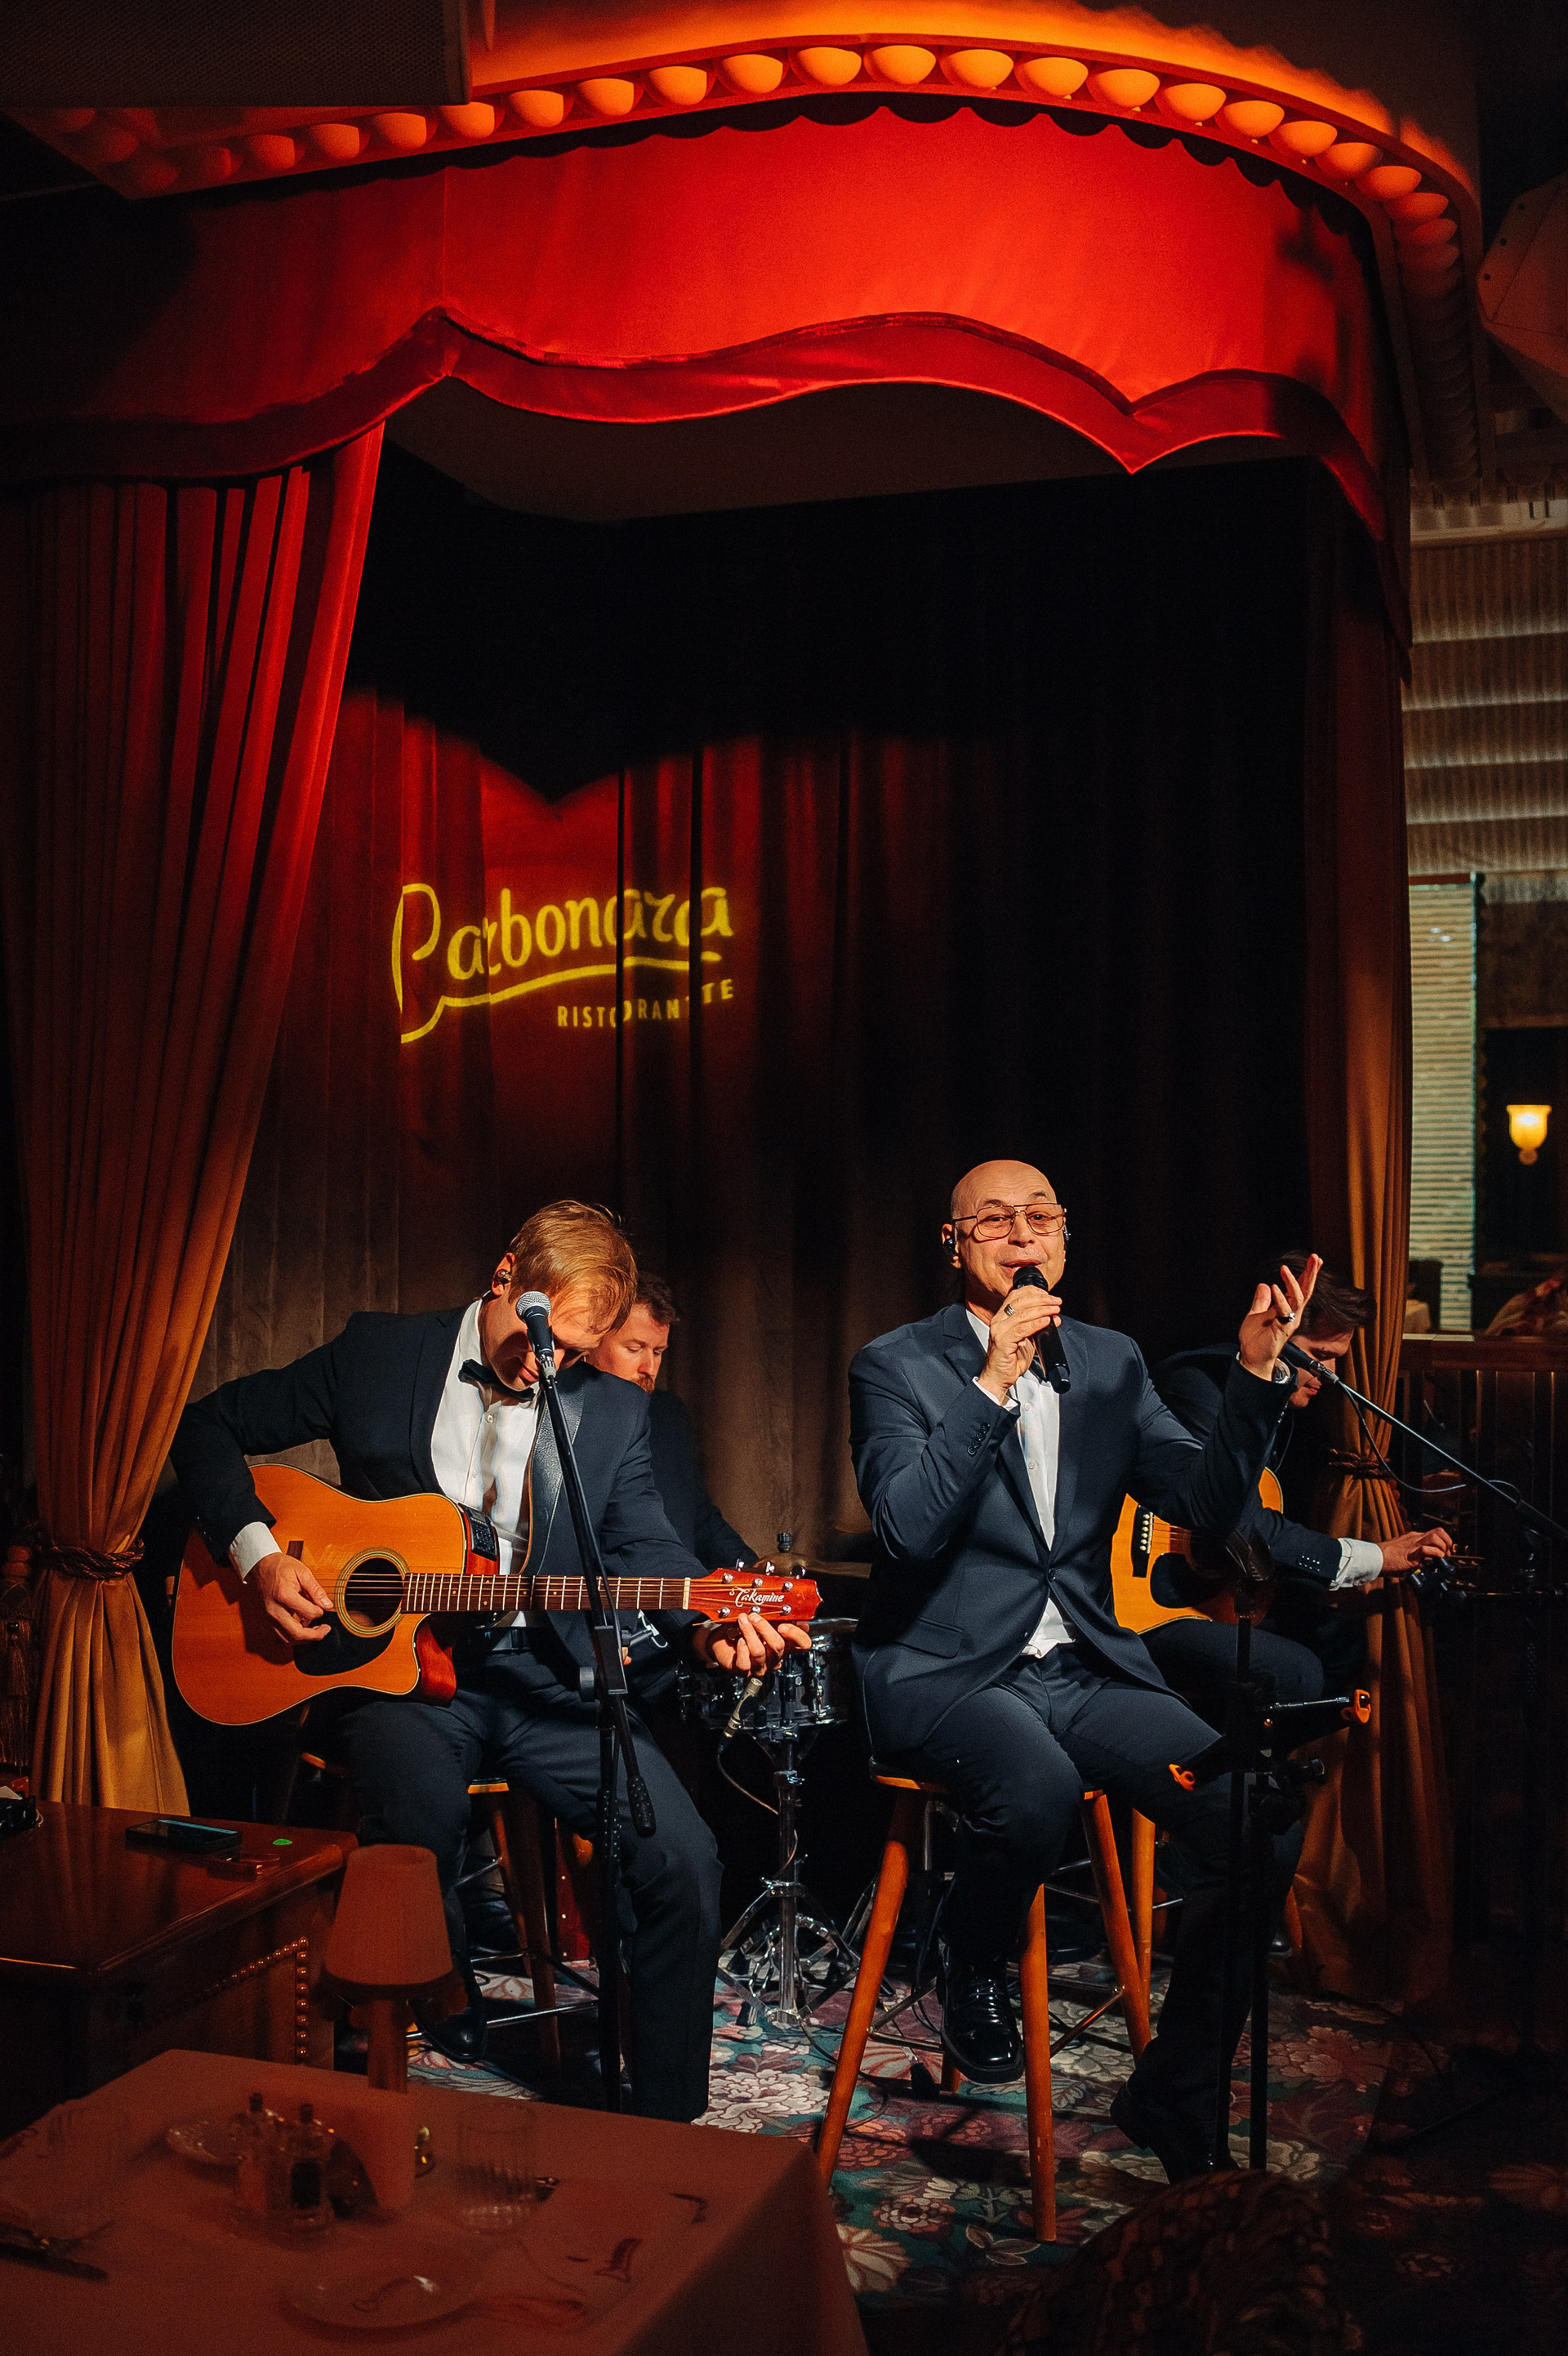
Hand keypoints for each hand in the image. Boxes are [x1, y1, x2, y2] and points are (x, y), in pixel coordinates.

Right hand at [253, 1551, 333, 1641]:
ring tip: (316, 1632)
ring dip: (304, 1639)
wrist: (260, 1566)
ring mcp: (269, 1617)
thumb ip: (316, 1590)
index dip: (320, 1612)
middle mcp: (274, 1610)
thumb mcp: (302, 1572)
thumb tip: (327, 1605)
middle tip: (325, 1630)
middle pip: (296, 1633)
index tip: (324, 1607)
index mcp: (284, 1595)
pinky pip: (281, 1635)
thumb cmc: (281, 1566)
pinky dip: (293, 1636)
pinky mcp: (268, 1620)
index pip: (308, 1613)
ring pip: (287, 1639)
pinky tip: (303, 1628)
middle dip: (314, 1636)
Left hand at [692, 1616, 811, 1674]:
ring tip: (742, 1620)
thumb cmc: (743, 1630)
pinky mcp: (743, 1671)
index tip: (783, 1624)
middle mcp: (774, 1658)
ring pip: (759, 1652)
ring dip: (749, 1633)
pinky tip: (738, 1639)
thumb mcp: (763, 1621)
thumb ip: (777, 1618)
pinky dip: (741, 1649)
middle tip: (754, 1616)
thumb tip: (792, 1612)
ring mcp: (759, 1667)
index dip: (796, 1635)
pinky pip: (744, 1663)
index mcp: (783, 1645)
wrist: (722, 1640)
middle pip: (778, 1646)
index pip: (802, 1644)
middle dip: (765, 1628)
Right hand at [977, 1284, 1062, 1402]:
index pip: (1016, 1295)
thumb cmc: (1010, 1360)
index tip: (1048, 1295)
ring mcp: (999, 1330)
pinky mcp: (1002, 1341)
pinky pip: (1022, 1329)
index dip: (1033, 1292)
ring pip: (1022, 1314)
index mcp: (1002, 1317)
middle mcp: (998, 1321)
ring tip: (1054, 1310)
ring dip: (1042, 1310)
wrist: (999, 1377)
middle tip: (1055, 1301)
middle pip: (1021, 1302)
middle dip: (1042, 1300)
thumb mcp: (1028, 1340)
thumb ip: (1038, 1327)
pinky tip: (1046, 1321)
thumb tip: (1053, 1317)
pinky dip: (1036, 1324)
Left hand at [1238, 1254, 1321, 1381]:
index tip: (1314, 1259)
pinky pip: (1284, 1311)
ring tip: (1284, 1269)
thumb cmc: (1255, 1340)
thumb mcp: (1255, 1314)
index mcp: (1287, 1309)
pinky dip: (1280, 1298)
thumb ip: (1261, 1301)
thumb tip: (1263, 1285)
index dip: (1307, 1274)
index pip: (1301, 1288)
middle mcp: (1292, 1314)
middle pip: (1306, 1291)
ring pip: (1298, 1298)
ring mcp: (1289, 1321)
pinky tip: (1274, 1287)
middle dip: (1311, 1273)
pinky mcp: (1282, 1329)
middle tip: (1315, 1257)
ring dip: (1292, 1282)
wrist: (1251, 1358)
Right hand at [1378, 1527, 1455, 1575]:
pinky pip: (1427, 1549)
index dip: (1444, 1542)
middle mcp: (1415, 1538)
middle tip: (1447, 1554)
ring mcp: (1413, 1544)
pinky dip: (1435, 1555)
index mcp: (1413, 1538)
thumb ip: (1414, 1558)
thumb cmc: (1385, 1559)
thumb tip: (1422, 1566)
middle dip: (1447, 1542)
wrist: (1374, 1558)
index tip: (1445, 1554)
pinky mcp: (1411, 1553)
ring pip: (1436, 1537)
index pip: (1435, 1534)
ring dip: (1442, 1548)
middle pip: (1439, 1531)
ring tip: (1441, 1557)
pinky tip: (1433, 1561)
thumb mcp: (1403, 1555)